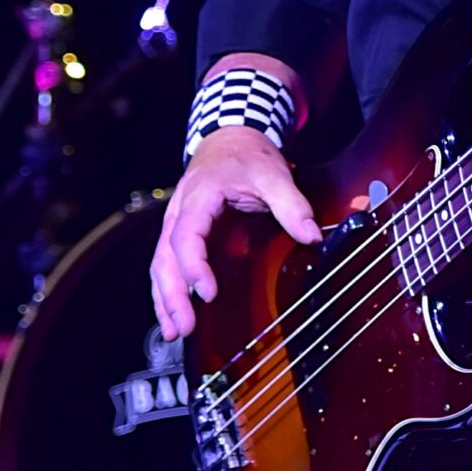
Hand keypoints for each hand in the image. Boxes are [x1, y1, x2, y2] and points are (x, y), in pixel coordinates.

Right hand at [151, 128, 321, 340]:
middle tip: (185, 327)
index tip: (207, 292)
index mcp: (199, 196)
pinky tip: (173, 316)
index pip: (187, 235)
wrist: (230, 138)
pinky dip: (166, 292)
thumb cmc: (247, 155)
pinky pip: (166, 266)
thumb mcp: (273, 173)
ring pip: (160, 266)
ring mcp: (176, 224)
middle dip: (172, 295)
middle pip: (165, 257)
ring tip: (175, 332)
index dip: (194, 265)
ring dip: (164, 300)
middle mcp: (180, 212)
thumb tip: (311, 234)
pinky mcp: (180, 234)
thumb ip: (292, 204)